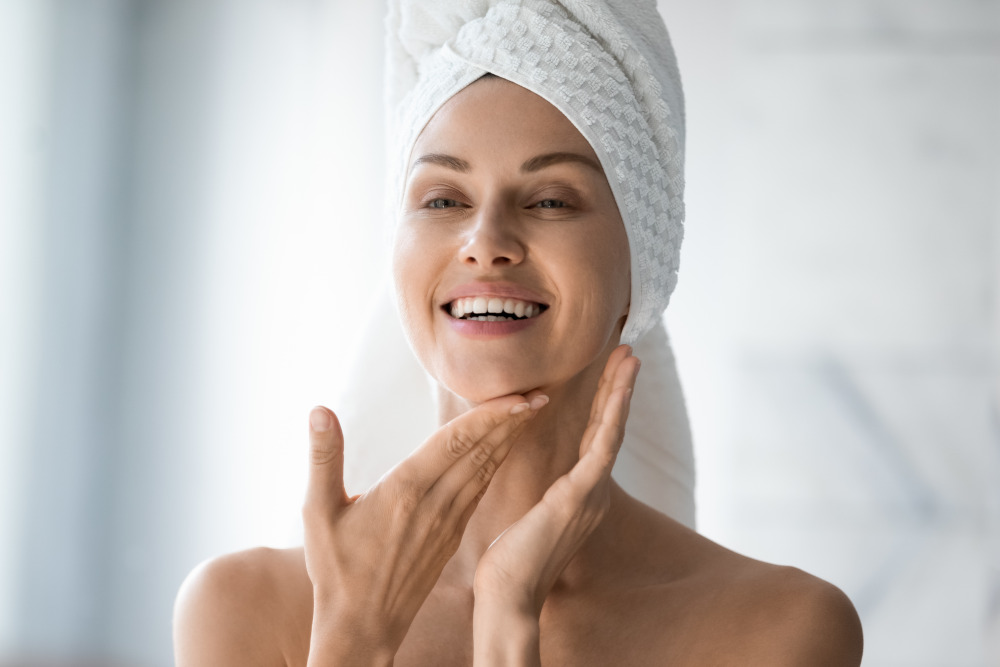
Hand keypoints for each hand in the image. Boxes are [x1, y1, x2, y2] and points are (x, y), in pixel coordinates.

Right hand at [302, 390, 547, 665]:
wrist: (362, 626)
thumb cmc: (336, 569)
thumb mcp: (318, 511)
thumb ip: (323, 457)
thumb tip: (319, 410)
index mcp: (406, 491)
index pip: (456, 442)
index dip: (490, 415)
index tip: (520, 396)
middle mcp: (435, 504)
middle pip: (481, 452)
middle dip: (512, 420)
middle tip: (540, 393)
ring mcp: (448, 523)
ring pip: (485, 471)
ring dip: (509, 439)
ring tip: (530, 412)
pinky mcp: (452, 537)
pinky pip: (479, 491)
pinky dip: (495, 465)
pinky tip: (504, 450)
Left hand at [472, 345, 638, 615]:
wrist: (510, 594)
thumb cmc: (513, 563)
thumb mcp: (532, 520)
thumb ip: (546, 500)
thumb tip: (544, 489)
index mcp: (581, 495)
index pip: (596, 440)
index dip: (605, 406)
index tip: (612, 376)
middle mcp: (594, 492)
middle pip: (611, 429)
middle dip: (619, 389)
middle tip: (629, 354)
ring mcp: (590, 493)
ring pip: (612, 431)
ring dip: (621, 392)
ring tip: (630, 358)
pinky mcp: (579, 495)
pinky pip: (602, 448)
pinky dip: (612, 416)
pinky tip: (619, 391)